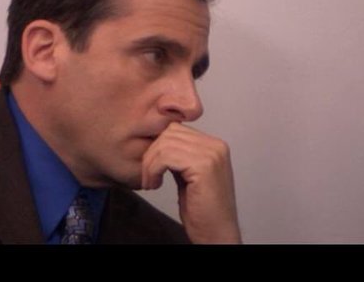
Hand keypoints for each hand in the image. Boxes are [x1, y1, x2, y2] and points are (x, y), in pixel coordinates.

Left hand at [140, 122, 240, 243]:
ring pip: (165, 143)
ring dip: (150, 164)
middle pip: (169, 132)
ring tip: (150, 182)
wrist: (216, 234)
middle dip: (151, 154)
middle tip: (147, 177)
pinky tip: (155, 185)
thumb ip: (178, 155)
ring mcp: (212, 154)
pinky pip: (166, 156)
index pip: (175, 129)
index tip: (150, 168)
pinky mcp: (204, 166)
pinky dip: (154, 170)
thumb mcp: (188, 174)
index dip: (157, 146)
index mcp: (214, 145)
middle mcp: (216, 146)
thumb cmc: (202, 211)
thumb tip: (157, 141)